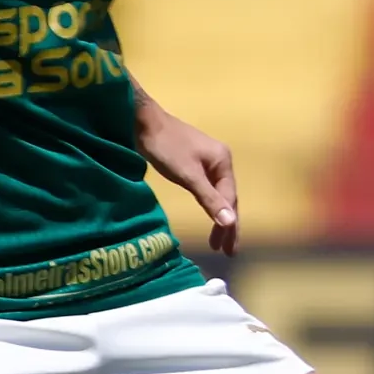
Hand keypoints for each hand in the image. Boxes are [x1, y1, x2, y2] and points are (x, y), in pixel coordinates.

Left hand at [138, 104, 240, 253]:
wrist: (142, 122)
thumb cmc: (166, 147)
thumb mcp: (188, 175)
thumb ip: (209, 199)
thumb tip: (230, 222)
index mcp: (223, 162)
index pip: (230, 199)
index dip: (229, 225)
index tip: (227, 250)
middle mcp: (220, 161)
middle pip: (227, 198)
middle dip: (227, 225)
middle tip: (227, 252)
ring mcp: (207, 161)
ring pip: (217, 194)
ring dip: (218, 217)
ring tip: (216, 242)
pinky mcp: (193, 162)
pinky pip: (207, 189)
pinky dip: (209, 205)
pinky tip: (208, 214)